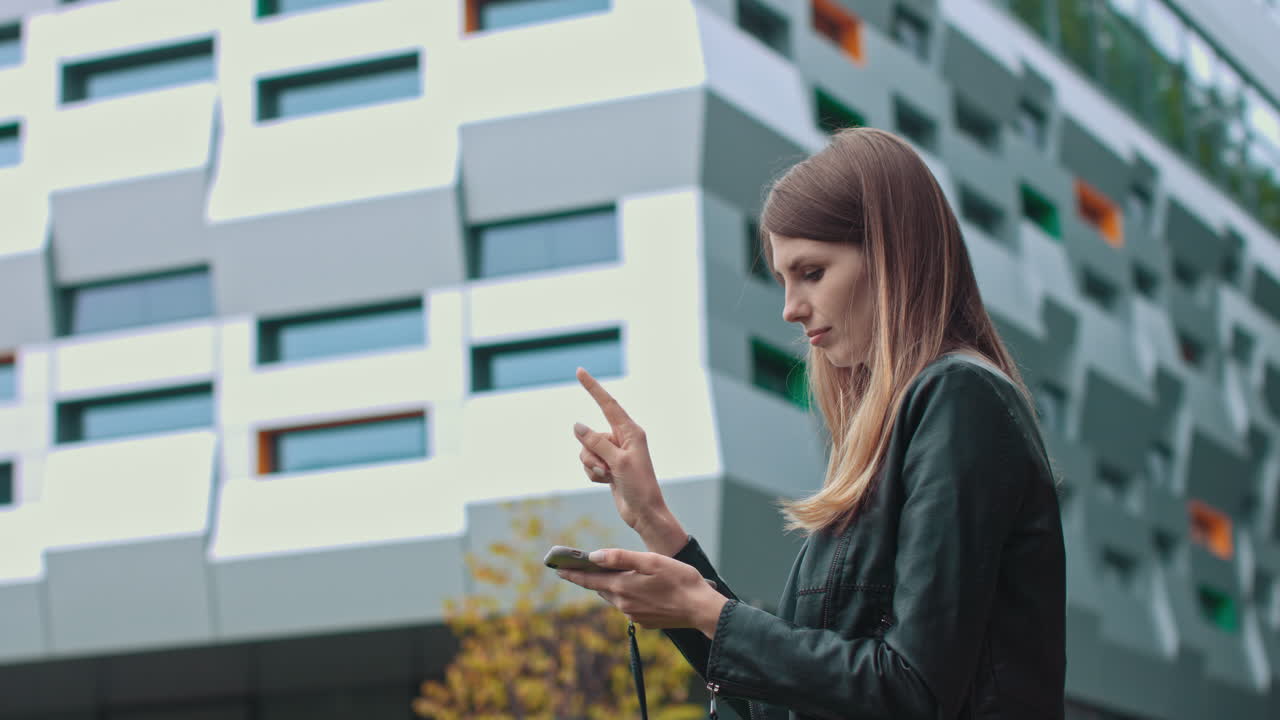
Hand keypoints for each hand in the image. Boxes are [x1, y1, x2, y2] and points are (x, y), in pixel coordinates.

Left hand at [554, 548, 728, 634]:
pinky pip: (629, 606)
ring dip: (611, 586)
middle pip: (601, 588)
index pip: (590, 580)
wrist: (701, 609)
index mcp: (623, 587)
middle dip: (591, 578)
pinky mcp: (645, 622)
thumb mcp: (651, 561)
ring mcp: (634, 615)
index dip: (573, 573)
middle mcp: (624, 604)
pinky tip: (640, 588)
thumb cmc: (680, 580)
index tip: (558, 569)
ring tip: (610, 575)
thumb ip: (621, 558)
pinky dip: (628, 595)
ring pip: (615, 597)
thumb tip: (594, 556)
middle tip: (580, 568)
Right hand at [572, 367, 668, 534]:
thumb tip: (577, 426)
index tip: (580, 371)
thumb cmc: (639, 486)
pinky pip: (588, 463)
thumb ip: (597, 441)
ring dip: (592, 466)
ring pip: (586, 450)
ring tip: (608, 476)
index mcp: (631, 431)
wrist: (644, 513)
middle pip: (590, 434)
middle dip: (592, 453)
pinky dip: (593, 474)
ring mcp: (614, 452)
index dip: (593, 387)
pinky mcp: (608, 465)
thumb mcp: (618, 461)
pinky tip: (606, 482)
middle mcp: (622, 438)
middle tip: (608, 468)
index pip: (608, 404)